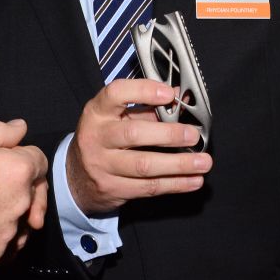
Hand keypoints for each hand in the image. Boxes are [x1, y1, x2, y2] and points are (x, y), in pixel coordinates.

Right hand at [0, 118, 49, 269]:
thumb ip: (0, 131)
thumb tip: (21, 128)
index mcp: (17, 170)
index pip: (39, 161)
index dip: (24, 157)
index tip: (7, 162)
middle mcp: (19, 203)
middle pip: (34, 192)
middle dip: (21, 186)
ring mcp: (8, 233)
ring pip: (22, 221)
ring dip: (12, 214)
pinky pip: (8, 246)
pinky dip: (1, 238)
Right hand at [66, 77, 212, 214]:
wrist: (76, 176)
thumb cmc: (104, 139)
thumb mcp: (117, 118)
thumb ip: (149, 108)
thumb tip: (182, 99)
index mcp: (97, 112)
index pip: (116, 94)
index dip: (143, 91)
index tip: (169, 94)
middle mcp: (96, 137)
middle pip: (133, 134)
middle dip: (168, 134)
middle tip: (193, 135)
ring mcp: (102, 165)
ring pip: (144, 166)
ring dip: (179, 165)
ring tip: (203, 162)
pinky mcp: (112, 189)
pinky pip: (148, 187)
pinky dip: (175, 184)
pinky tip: (193, 180)